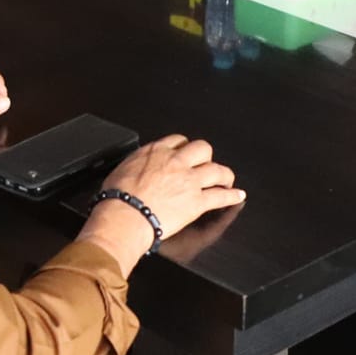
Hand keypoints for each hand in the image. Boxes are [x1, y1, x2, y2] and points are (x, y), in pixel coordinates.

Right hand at [94, 136, 242, 246]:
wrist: (125, 214)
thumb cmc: (117, 196)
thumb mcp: (122, 169)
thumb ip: (137, 165)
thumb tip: (137, 170)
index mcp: (156, 152)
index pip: (178, 140)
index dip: (185, 147)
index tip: (186, 153)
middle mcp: (176, 162)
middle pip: (202, 149)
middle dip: (206, 156)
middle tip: (206, 164)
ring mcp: (189, 181)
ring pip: (217, 169)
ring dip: (224, 175)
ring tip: (226, 179)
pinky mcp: (197, 201)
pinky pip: (220, 196)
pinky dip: (232, 196)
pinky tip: (238, 196)